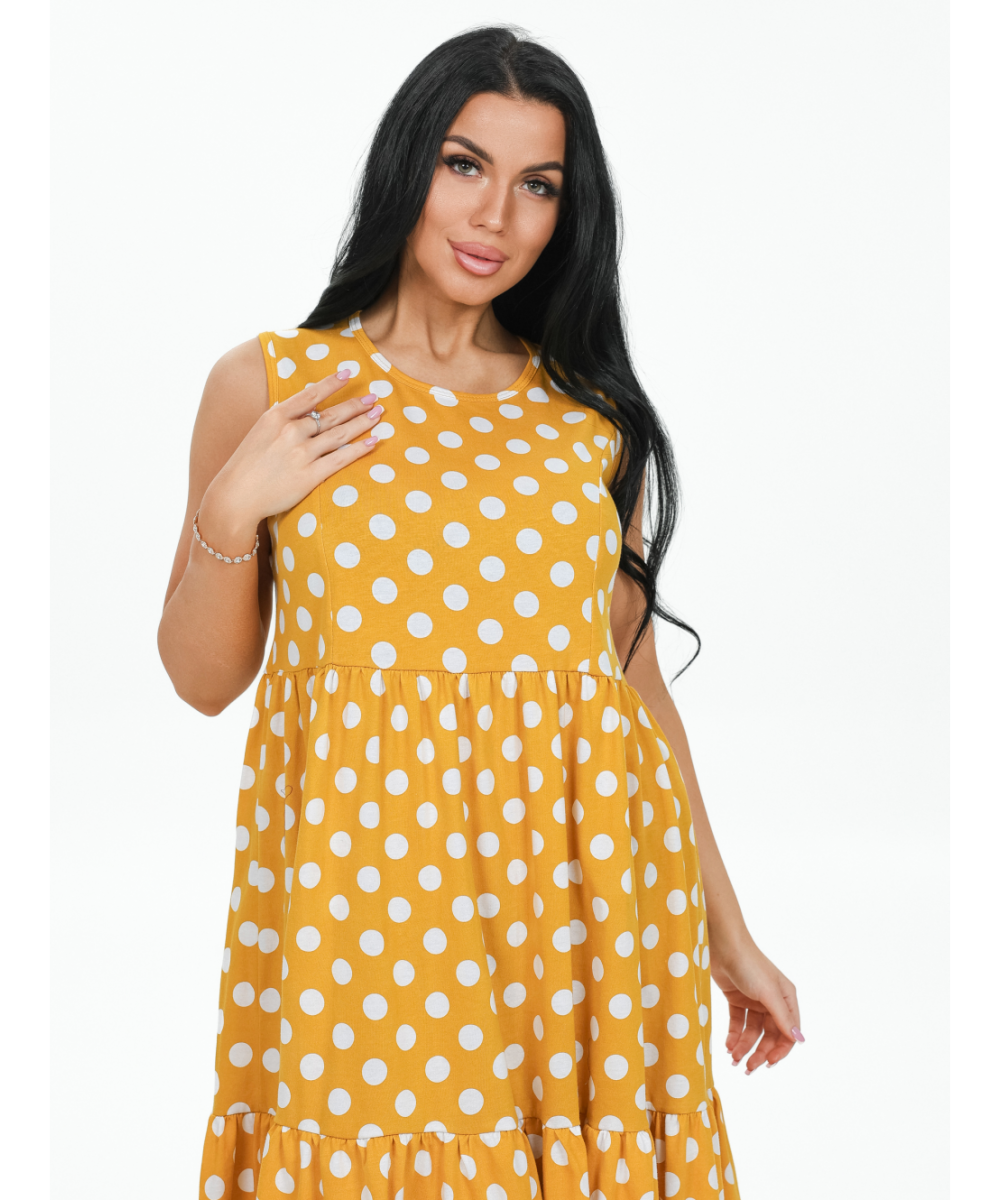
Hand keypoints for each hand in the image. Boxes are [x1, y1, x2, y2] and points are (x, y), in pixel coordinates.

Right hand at [200, 368, 383, 541]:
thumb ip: (282, 419)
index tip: (348, 373)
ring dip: (362, 423)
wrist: (235, 496)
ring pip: (339, 434)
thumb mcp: (260, 432)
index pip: (310, 395)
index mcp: (276, 416)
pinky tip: (373, 441)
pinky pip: (340, 458)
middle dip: (355, 405)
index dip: (331, 383)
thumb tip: (304, 408)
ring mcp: (301, 453)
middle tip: (374, 398)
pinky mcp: (309, 476)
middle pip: (330, 414)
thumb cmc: (247, 465)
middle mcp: (290, 431)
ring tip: (378, 415)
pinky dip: (359, 448)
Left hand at [709, 938, 803, 1072]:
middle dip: (759, 1052)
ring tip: (734, 1058)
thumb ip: (782, 1018)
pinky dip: (734, 1035)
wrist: (722, 944)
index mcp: (786, 998)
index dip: (779, 1050)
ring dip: (744, 1046)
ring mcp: (754, 1000)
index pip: (787, 1032)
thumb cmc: (749, 964)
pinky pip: (738, 1022)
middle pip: (769, 1034)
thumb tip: (799, 1040)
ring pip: (752, 1031)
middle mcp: (772, 1000)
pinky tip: (728, 1046)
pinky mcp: (737, 998)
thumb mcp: (767, 993)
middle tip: (748, 1067)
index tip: (767, 1063)